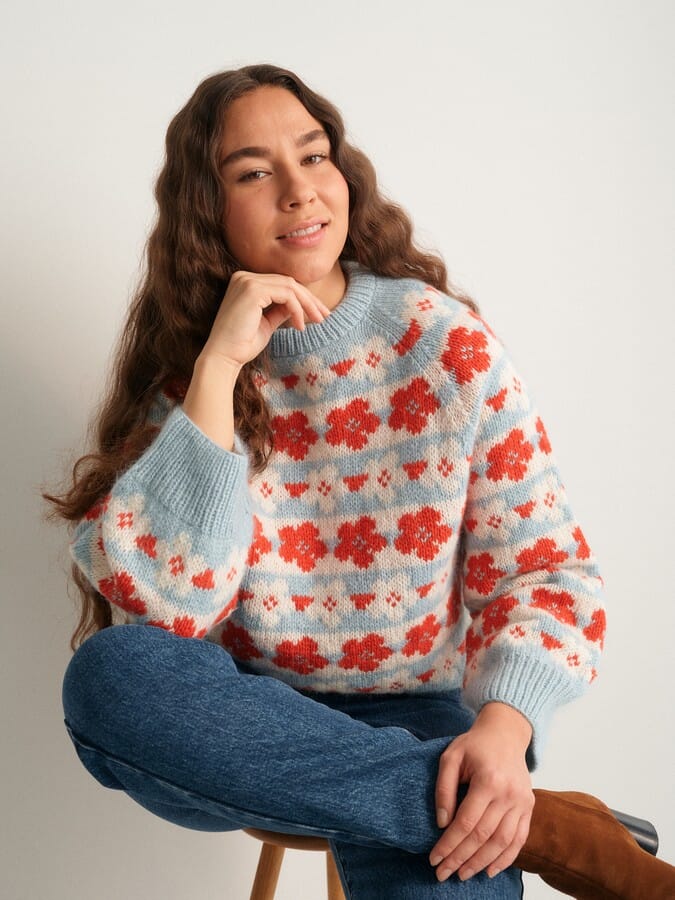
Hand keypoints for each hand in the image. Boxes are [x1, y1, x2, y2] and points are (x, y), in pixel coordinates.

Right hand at [201, 270, 330, 369]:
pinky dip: (297, 309)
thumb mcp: (266, 323)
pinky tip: (299, 326)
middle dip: (310, 299)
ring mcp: (247, 281)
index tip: (318, 314)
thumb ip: (280, 311)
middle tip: (325, 316)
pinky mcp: (253, 290)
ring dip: (307, 305)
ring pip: (290, 286)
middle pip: (288, 282)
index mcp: (245, 282)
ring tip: (318, 321)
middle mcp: (244, 277)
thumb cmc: (242, 344)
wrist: (224, 356)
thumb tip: (298, 306)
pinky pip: (286, 295)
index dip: (302, 298)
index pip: (281, 284)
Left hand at [429, 702, 533, 881]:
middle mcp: (509, 794)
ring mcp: (522, 802)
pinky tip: (490, 870)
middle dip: (461, 858)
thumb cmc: (474, 745)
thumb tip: (442, 823)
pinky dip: (506, 858)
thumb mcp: (451, 757)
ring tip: (462, 874)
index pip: (466, 822)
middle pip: (483, 836)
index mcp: (489, 780)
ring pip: (502, 843)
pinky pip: (519, 839)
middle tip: (443, 874)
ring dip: (481, 863)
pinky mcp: (529, 806)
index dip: (449, 844)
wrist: (505, 733)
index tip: (434, 859)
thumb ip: (444, 789)